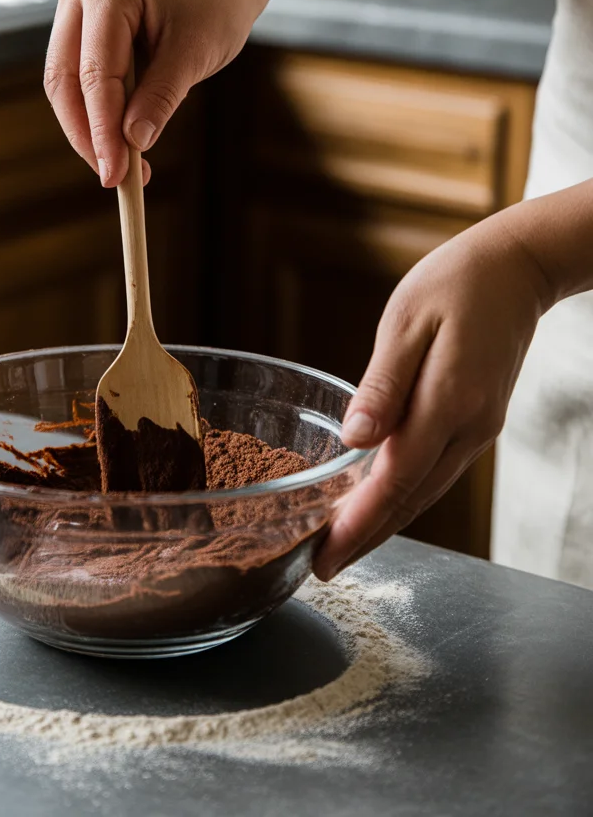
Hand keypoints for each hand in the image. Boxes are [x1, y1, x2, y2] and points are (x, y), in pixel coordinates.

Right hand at [43, 0, 260, 186]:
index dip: (103, 129)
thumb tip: (132, 143)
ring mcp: (71, 4)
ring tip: (121, 167)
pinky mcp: (76, 25)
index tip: (116, 174)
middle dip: (87, 134)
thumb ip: (161, 98)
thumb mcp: (196, 54)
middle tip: (113, 177)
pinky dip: (94, 114)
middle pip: (65, 79)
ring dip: (87, 129)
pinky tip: (117, 143)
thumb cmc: (214, 8)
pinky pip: (75, 78)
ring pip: (64, 84)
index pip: (96, 72)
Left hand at [312, 210, 552, 580]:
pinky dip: (403, 495)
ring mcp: (477, 429)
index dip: (358, 524)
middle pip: (411, 499)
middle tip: (320, 566)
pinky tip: (377, 501)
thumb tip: (355, 439)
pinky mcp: (476, 422)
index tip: (324, 555)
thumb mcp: (406, 321)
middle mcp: (468, 427)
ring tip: (340, 544)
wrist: (515, 269)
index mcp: (448, 402)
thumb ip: (383, 383)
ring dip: (384, 522)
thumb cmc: (454, 284)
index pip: (395, 480)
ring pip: (425, 491)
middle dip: (365, 537)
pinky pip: (435, 471)